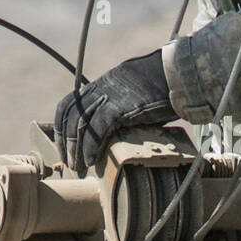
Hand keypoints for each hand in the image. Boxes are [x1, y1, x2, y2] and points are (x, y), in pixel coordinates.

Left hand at [53, 50, 174, 170]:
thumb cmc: (164, 85)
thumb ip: (122, 105)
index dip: (62, 126)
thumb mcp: (135, 91)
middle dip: (66, 141)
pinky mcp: (121, 107)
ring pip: (81, 123)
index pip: (70, 104)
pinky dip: (92, 146)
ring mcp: (110, 97)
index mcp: (103, 84)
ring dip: (76, 148)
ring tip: (79, 166)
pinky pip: (99, 129)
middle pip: (71, 115)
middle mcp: (101, 88)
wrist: (178, 74)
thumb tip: (121, 126)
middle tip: (70, 162)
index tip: (64, 144)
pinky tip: (92, 160)